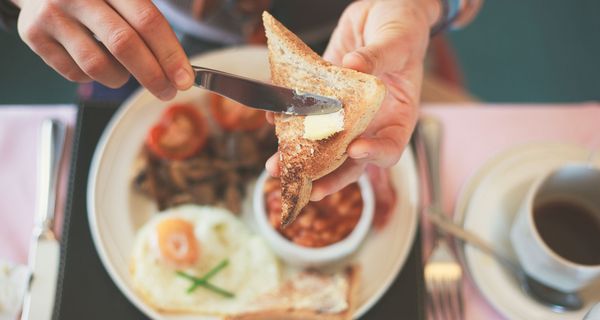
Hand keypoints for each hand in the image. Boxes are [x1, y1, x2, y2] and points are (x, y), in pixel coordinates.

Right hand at [12, 0, 193, 99]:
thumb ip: (149, 25)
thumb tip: (180, 70)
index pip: (147, 21)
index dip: (170, 53)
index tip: (185, 79)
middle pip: (124, 45)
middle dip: (153, 75)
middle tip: (168, 91)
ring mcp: (53, 14)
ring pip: (97, 66)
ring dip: (120, 78)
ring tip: (124, 70)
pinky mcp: (34, 35)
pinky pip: (75, 73)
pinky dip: (94, 77)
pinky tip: (96, 62)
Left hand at [267, 0, 438, 199]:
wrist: (383, 11)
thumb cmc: (403, 28)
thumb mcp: (398, 40)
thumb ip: (379, 56)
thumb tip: (354, 67)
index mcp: (398, 116)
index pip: (390, 148)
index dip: (374, 155)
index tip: (355, 150)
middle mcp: (371, 121)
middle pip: (350, 159)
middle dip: (325, 174)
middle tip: (302, 185)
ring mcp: (346, 112)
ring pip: (323, 142)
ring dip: (299, 155)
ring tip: (275, 165)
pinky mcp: (325, 96)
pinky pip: (307, 113)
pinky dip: (288, 118)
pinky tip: (272, 118)